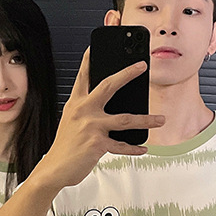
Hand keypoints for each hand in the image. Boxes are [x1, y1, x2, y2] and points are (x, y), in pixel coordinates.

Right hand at [38, 49, 164, 190]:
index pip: (83, 76)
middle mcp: (83, 111)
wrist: (54, 169)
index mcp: (76, 104)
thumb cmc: (65, 146)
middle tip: (142, 66)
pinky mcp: (97, 143)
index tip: (94, 47)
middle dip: (128, 73)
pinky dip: (134, 148)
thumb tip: (112, 108)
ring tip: (161, 120)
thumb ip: (87, 111)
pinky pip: (122, 145)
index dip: (88, 60)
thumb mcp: (71, 122)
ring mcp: (91, 126)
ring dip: (146, 119)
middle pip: (109, 85)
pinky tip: (143, 148)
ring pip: (125, 119)